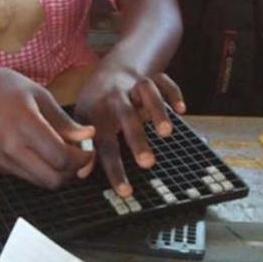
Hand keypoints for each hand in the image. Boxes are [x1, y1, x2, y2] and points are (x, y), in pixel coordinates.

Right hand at [0, 68, 95, 188]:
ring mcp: (5, 160)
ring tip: (65, 153)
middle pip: (53, 179)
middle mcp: (13, 148)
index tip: (89, 149)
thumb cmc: (7, 88)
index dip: (82, 159)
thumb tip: (88, 136)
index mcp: (25, 125)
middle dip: (73, 171)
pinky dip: (45, 171)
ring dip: (60, 174)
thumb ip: (64, 121)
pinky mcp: (2, 166)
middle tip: (80, 155)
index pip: (61, 157)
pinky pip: (31, 178)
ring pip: (43, 183)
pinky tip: (47, 153)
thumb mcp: (40, 95)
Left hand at [75, 64, 184, 196]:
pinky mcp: (151, 77)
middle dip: (136, 138)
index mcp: (96, 113)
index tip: (126, 191)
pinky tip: (181, 110)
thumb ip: (85, 147)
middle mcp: (115, 97)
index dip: (114, 168)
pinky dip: (173, 92)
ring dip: (156, 110)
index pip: (104, 143)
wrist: (110, 70)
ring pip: (145, 90)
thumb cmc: (97, 105)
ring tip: (166, 133)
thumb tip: (81, 174)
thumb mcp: (84, 123)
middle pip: (124, 115)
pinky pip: (163, 80)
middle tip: (147, 163)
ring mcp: (133, 85)